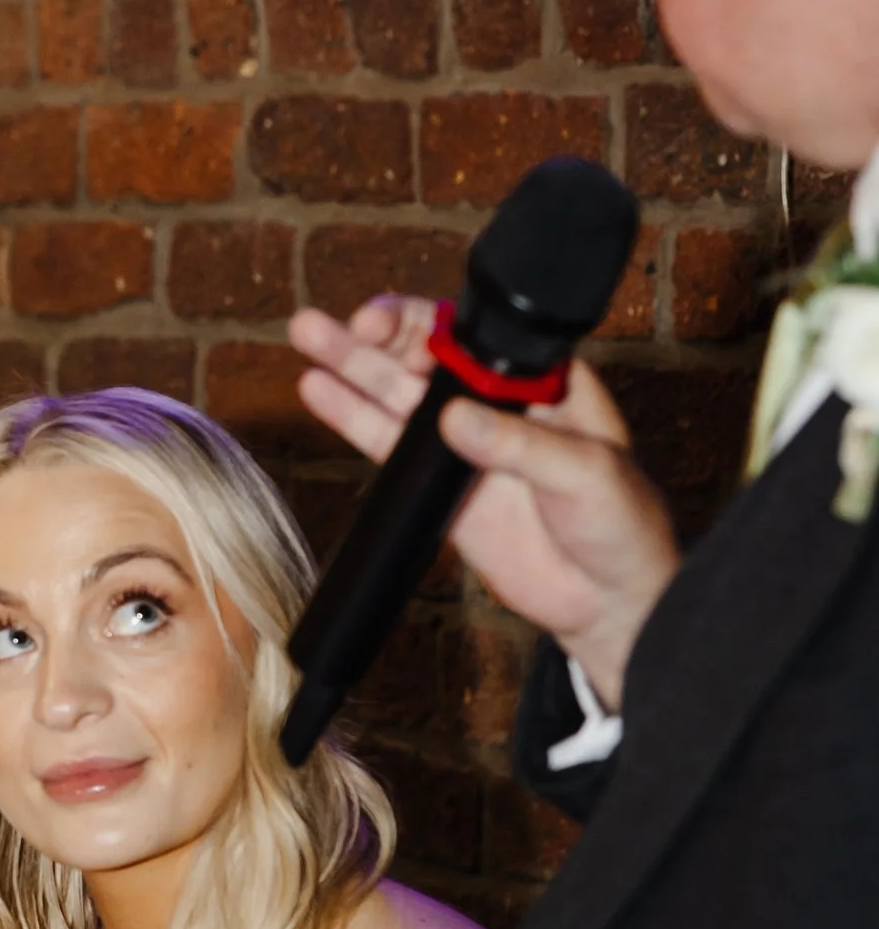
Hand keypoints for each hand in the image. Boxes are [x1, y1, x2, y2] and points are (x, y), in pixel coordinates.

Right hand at [290, 297, 681, 706]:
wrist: (608, 603)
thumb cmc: (622, 526)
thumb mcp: (586, 475)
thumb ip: (519, 445)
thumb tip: (453, 416)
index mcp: (545, 382)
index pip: (477, 337)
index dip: (427, 325)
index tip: (389, 327)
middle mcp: (498, 403)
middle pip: (426, 356)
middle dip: (377, 336)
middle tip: (331, 327)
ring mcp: (465, 443)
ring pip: (398, 394)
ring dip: (351, 366)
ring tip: (306, 335)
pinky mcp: (440, 485)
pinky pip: (389, 446)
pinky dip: (354, 417)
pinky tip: (321, 391)